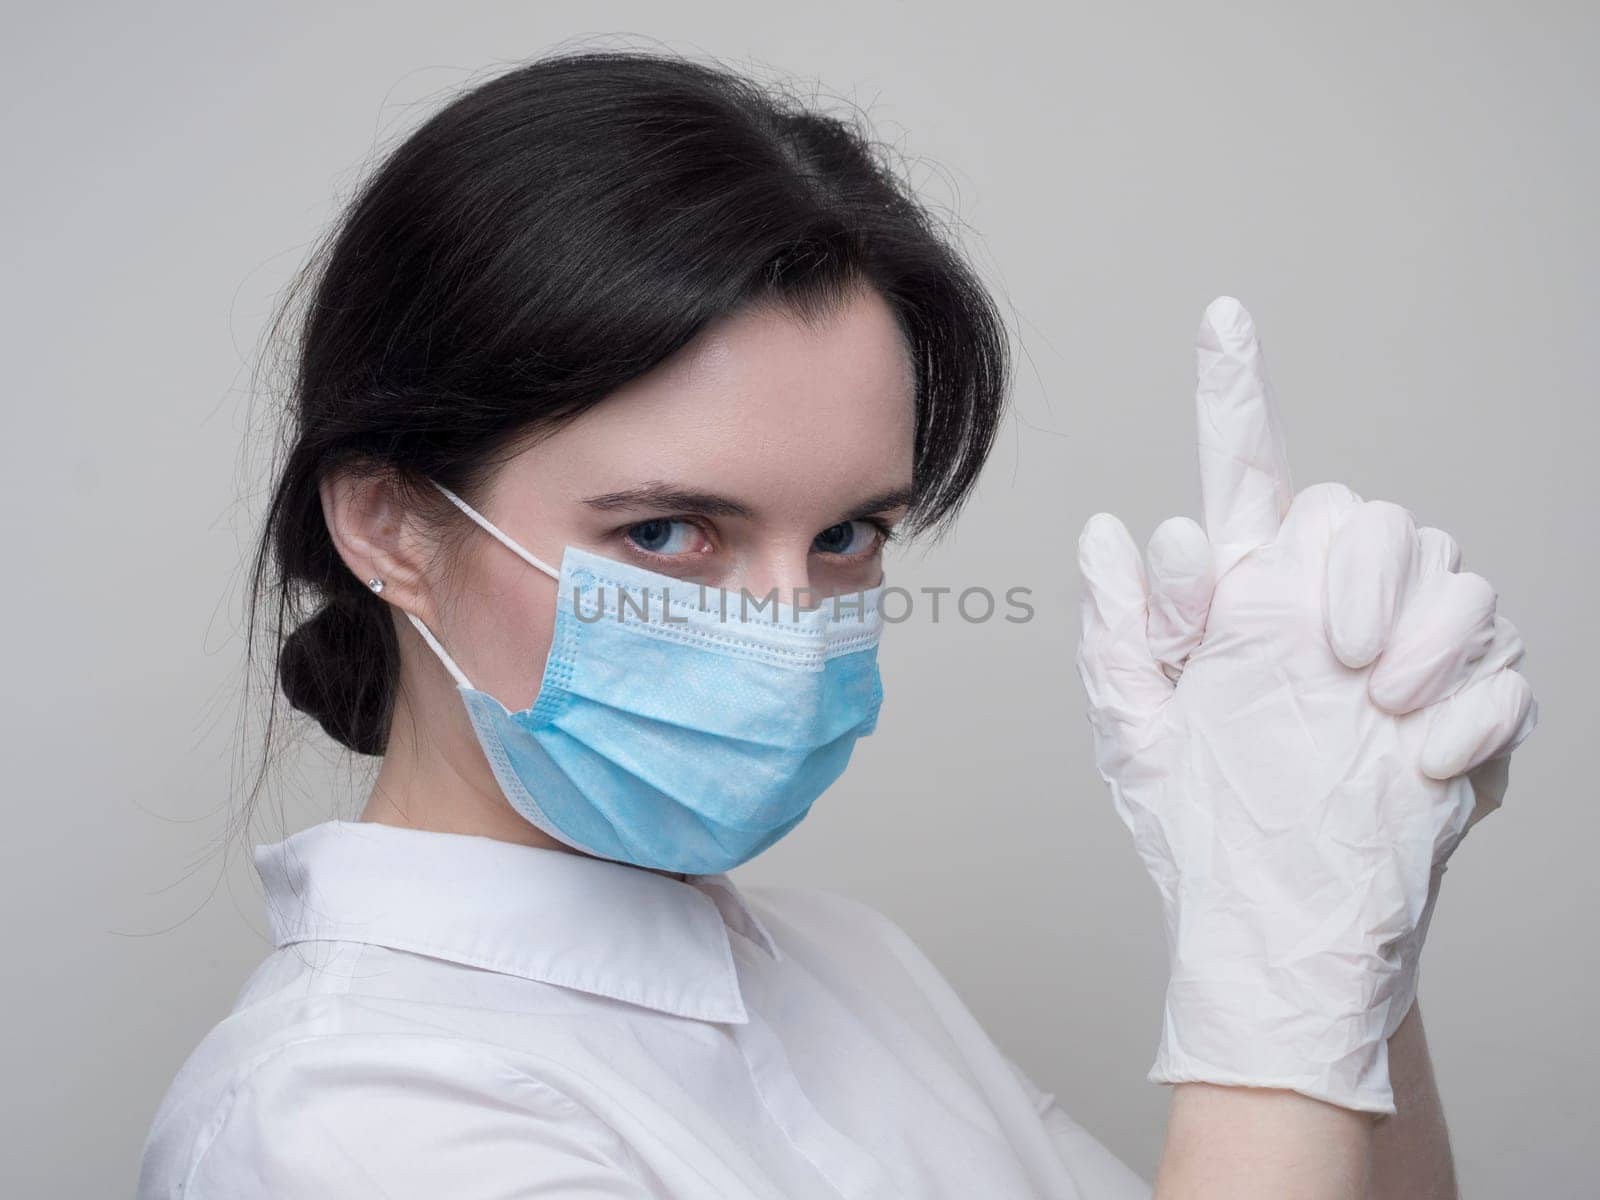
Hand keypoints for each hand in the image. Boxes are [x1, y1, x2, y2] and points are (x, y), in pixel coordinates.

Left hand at [1074, 297, 1538, 1112]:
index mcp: (1241, 597)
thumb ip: (1119, 632)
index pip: (1243, 475)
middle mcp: (1322, 606)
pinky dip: (1467, 710)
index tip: (1221, 316)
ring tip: (1380, 709)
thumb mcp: (1136, 732)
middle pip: (1365, 510)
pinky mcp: (1465, 707)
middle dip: (1358, 568)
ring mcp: (1401, 653)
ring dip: (1423, 637)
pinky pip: (1501, 662)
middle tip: (1336, 653)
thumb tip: (1110, 529)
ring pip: (1450, 566)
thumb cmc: (1196, 825)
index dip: (1234, 392)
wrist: (1282, 926)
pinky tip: (1419, 761)